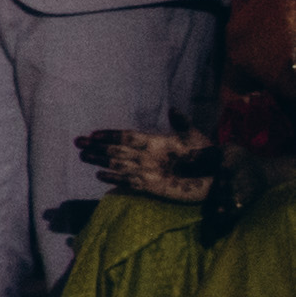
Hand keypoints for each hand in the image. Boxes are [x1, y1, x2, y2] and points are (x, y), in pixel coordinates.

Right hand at [84, 125, 219, 203]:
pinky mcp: (152, 187)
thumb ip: (181, 123)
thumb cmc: (206, 154)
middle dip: (98, 147)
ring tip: (83, 156)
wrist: (217, 176)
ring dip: (100, 161)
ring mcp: (148, 172)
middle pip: (117, 151)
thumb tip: (172, 109)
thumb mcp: (194, 136)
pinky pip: (129, 183)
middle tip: (78, 143)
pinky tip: (100, 176)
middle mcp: (146, 157)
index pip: (127, 138)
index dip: (110, 136)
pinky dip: (115, 179)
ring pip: (119, 165)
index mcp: (155, 142)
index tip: (93, 134)